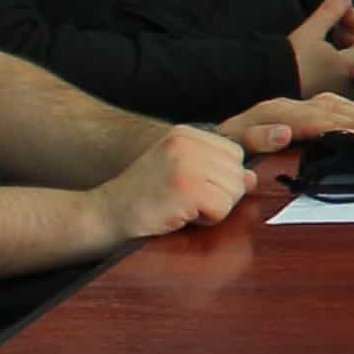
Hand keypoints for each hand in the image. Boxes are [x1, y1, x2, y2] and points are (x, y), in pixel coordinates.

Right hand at [99, 123, 256, 239]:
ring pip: (234, 191)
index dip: (219, 179)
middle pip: (238, 172)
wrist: (102, 215)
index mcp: (185, 133)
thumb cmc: (143, 198)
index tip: (188, 187)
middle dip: (219, 195)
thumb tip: (251, 177)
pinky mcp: (186, 187)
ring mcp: (185, 163)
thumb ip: (215, 170)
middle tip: (183, 200)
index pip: (234, 154)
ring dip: (212, 209)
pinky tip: (179, 215)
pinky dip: (206, 220)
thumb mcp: (180, 172)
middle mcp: (186, 142)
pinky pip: (223, 208)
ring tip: (180, 206)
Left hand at [216, 93, 353, 155]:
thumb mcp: (233, 145)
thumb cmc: (224, 146)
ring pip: (332, 104)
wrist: (212, 137)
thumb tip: (285, 132)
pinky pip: (327, 102)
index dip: (341, 125)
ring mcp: (292, 105)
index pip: (315, 118)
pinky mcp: (295, 109)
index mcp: (273, 113)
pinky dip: (349, 108)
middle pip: (329, 109)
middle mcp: (286, 105)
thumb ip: (258, 138)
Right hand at [284, 0, 353, 94]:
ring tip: (349, 49)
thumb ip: (331, 10)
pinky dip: (347, 72)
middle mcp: (347, 83)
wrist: (265, 86)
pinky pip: (346, 85)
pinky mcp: (323, 100)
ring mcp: (336, 94)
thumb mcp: (311, 31)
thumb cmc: (288, 61)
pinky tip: (334, 67)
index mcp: (348, 66)